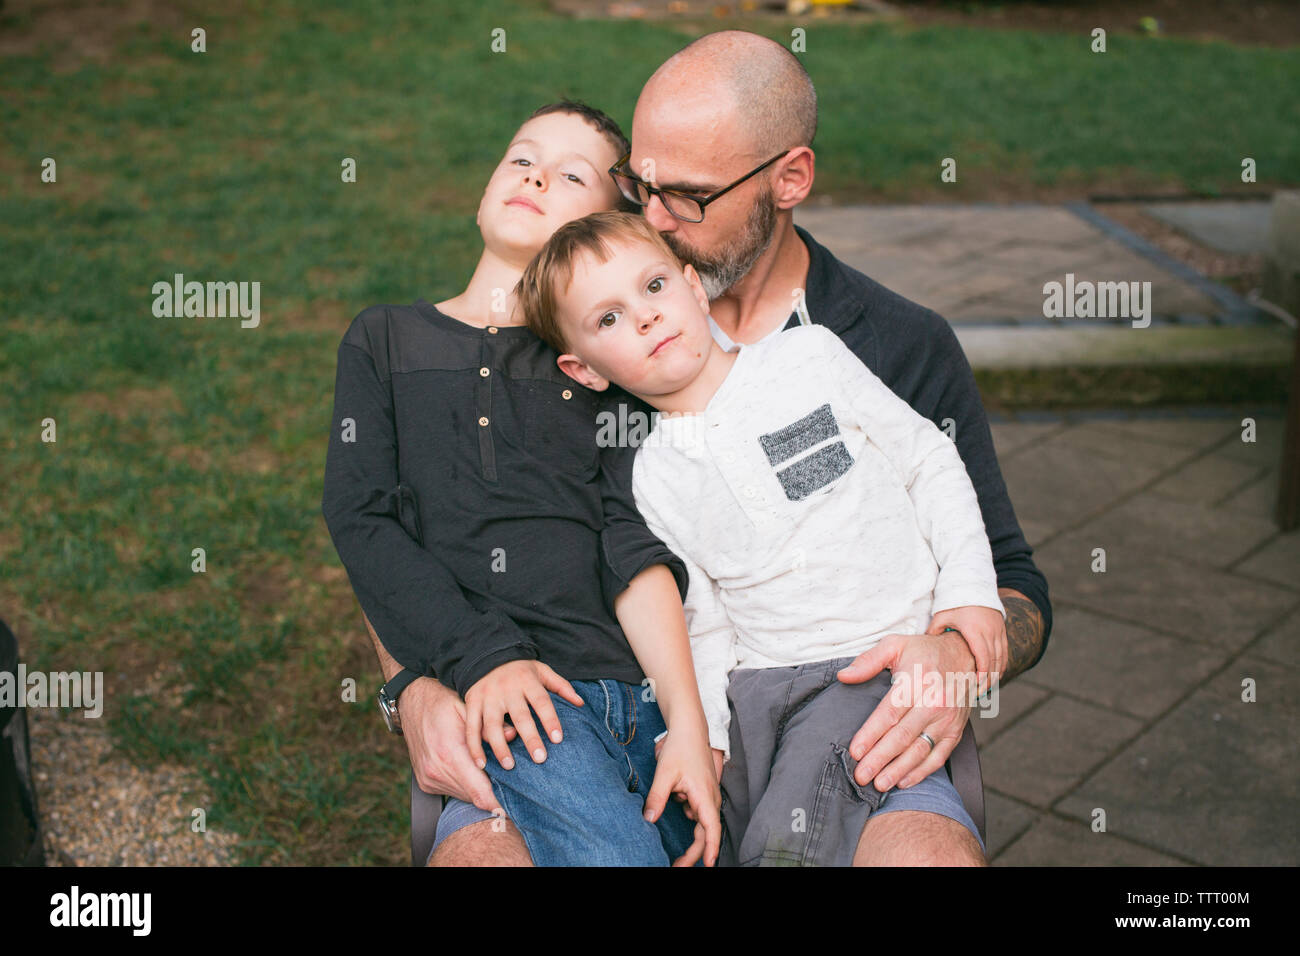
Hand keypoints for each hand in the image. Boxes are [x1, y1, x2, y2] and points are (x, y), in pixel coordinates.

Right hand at [400, 676, 514, 812]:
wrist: (411, 702)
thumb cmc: (440, 702)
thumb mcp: (467, 708)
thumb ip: (490, 728)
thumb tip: (513, 736)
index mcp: (449, 753)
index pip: (479, 792)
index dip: (498, 804)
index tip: (513, 807)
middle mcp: (437, 771)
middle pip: (475, 798)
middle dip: (494, 794)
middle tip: (513, 785)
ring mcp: (429, 779)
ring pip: (465, 797)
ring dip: (480, 790)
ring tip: (495, 774)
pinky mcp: (426, 783)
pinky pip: (453, 791)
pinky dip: (466, 785)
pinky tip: (473, 770)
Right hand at [464, 660, 583, 771]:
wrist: (487, 655)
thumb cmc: (520, 669)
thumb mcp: (542, 671)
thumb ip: (561, 686)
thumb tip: (581, 703)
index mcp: (527, 681)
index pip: (542, 702)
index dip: (550, 720)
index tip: (558, 739)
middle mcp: (507, 689)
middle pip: (520, 716)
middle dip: (530, 738)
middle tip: (540, 759)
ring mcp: (488, 696)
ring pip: (492, 724)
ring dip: (500, 746)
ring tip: (509, 766)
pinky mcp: (472, 702)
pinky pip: (472, 726)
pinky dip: (474, 746)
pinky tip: (481, 763)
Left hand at [644, 729, 721, 866]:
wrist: (690, 729)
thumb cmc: (681, 748)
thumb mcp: (665, 773)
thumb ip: (657, 797)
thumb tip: (648, 820)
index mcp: (704, 796)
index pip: (712, 829)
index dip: (711, 849)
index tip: (709, 866)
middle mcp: (710, 798)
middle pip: (706, 833)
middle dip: (695, 854)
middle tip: (678, 868)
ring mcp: (708, 796)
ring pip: (702, 826)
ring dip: (693, 843)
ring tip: (677, 860)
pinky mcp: (702, 794)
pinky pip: (698, 815)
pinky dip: (691, 824)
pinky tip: (678, 815)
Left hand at [837, 631, 977, 791]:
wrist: (965, 655)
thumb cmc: (924, 651)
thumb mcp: (895, 645)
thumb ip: (868, 661)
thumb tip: (843, 676)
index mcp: (915, 683)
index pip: (889, 713)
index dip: (871, 734)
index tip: (854, 751)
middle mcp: (933, 704)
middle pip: (902, 737)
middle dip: (879, 759)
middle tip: (860, 776)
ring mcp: (946, 720)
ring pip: (920, 750)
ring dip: (898, 770)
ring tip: (879, 784)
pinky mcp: (955, 731)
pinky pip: (939, 756)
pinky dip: (922, 772)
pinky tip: (904, 781)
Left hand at [927, 604, 1006, 695]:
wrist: (974, 586)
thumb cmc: (955, 603)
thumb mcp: (942, 615)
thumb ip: (934, 630)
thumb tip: (924, 646)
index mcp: (975, 630)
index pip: (983, 658)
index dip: (982, 674)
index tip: (976, 686)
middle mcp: (990, 632)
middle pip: (994, 662)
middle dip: (988, 680)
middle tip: (980, 694)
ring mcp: (998, 632)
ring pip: (1002, 659)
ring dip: (996, 675)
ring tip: (986, 689)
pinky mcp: (1002, 631)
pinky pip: (1005, 653)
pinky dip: (1001, 666)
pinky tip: (994, 676)